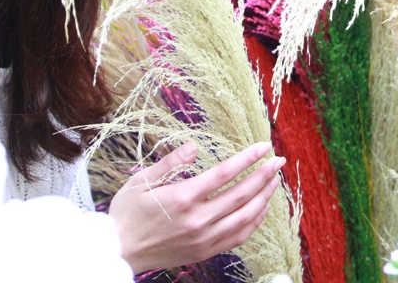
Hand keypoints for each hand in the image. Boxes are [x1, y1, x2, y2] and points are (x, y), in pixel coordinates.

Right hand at [107, 140, 285, 273]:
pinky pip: (238, 236)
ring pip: (244, 217)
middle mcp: (197, 219)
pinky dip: (254, 222)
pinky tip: (261, 209)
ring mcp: (203, 238)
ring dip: (263, 197)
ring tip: (274, 181)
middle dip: (264, 175)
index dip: (247, 158)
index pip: (224, 173)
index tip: (263, 147)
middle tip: (279, 161)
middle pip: (241, 194)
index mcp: (183, 198)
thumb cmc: (128, 212)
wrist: (119, 249)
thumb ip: (170, 163)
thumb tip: (194, 147)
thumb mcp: (141, 181)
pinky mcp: (204, 251)